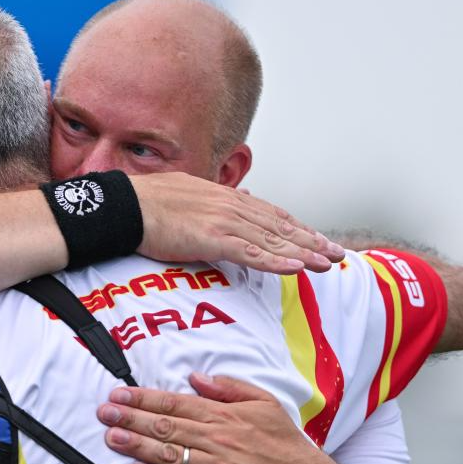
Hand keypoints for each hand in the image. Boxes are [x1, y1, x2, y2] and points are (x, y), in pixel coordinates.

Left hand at [96, 373, 349, 463]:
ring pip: (168, 454)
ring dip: (136, 445)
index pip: (175, 403)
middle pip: (165, 426)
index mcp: (224, 416)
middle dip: (131, 418)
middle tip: (105, 412)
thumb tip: (196, 377)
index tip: (119, 394)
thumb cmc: (286, 445)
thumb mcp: (264, 403)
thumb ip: (228, 388)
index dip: (143, 398)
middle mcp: (217, 440)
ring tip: (111, 437)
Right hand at [130, 172, 344, 273]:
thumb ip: (210, 204)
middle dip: (311, 241)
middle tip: (336, 254)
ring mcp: (223, 222)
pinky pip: (251, 253)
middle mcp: (231, 207)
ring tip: (327, 264)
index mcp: (225, 198)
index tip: (316, 239)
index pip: (270, 214)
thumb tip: (226, 202)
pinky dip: (276, 261)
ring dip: (304, 253)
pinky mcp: (212, 238)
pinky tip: (296, 267)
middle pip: (280, 226)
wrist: (125, 205)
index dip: (297, 228)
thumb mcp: (186, 195)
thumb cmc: (147, 203)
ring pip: (272, 240)